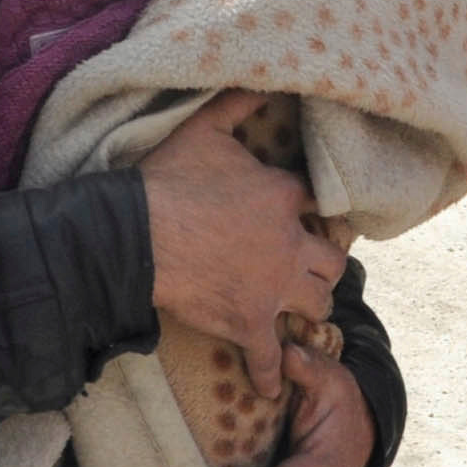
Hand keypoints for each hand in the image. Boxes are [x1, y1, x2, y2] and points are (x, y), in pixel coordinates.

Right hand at [138, 92, 345, 372]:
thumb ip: (238, 103)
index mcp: (282, 197)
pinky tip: (274, 387)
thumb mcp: (205, 130)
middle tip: (312, 269)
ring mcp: (271, 287)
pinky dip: (272, 372)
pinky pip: (269, 356)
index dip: (312, 211)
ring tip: (301, 311)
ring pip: (317, 304)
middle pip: (332, 262)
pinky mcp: (248, 322)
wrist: (133, 234)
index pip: (318, 204)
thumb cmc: (167, 180)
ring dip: (310, 308)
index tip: (308, 218)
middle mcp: (289, 244)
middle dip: (324, 265)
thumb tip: (262, 79)